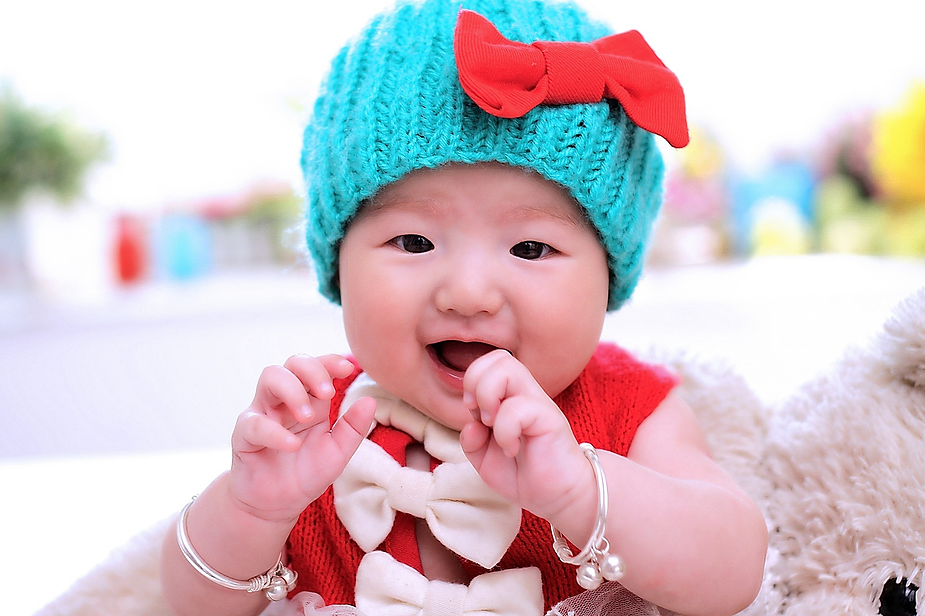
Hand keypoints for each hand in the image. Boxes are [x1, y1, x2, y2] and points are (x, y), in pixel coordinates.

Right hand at [228, 354, 375, 521]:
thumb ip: (353, 428)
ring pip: (270, 377)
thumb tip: (370, 401)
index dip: (330, 361)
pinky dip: (275, 432)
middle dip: (312, 370)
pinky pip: (255, 423)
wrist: (276, 506)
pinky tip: (292, 445)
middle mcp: (285, 401)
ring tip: (308, 416)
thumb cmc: (306, 473)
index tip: (348, 368)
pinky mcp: (244, 435)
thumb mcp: (337, 452)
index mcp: (311, 401)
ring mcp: (263, 414)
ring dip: (293, 390)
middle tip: (328, 393)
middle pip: (293, 363)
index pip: (317, 368)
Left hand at [458, 350, 591, 520]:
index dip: (471, 382)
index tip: (473, 414)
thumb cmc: (525, 474)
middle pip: (498, 357)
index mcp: (509, 397)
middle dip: (476, 383)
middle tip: (482, 417)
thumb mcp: (486, 460)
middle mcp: (524, 394)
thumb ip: (471, 440)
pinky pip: (517, 408)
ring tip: (493, 427)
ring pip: (508, 368)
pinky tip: (511, 449)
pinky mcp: (550, 419)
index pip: (488, 363)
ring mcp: (538, 403)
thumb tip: (470, 424)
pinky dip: (504, 431)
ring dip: (487, 397)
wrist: (559, 497)